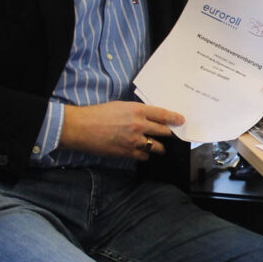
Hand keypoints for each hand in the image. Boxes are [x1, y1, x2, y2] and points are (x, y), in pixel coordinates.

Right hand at [60, 101, 184, 160]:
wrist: (81, 127)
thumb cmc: (98, 114)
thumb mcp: (121, 106)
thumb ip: (137, 111)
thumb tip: (149, 116)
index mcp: (138, 110)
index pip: (163, 115)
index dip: (174, 118)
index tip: (181, 121)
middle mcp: (139, 125)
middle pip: (163, 131)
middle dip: (170, 134)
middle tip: (173, 135)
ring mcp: (133, 140)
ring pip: (156, 146)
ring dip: (159, 147)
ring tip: (161, 147)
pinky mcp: (126, 152)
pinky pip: (143, 156)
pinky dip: (145, 154)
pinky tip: (144, 152)